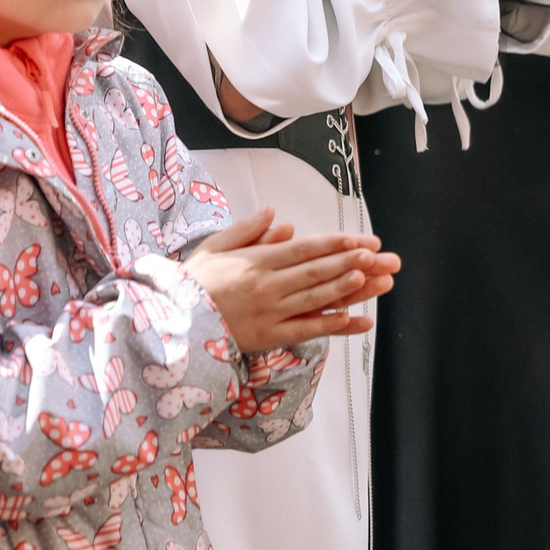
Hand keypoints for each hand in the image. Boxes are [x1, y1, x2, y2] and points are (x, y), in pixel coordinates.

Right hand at [185, 206, 394, 353]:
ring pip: (316, 299)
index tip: (358, 240)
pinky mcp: (268, 337)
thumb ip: (248, 229)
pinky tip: (354, 321)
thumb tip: (275, 213)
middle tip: (378, 257)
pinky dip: (332, 326)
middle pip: (316, 271)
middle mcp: (267, 286)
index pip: (304, 249)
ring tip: (371, 279)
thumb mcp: (215, 247)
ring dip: (346, 288)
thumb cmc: (192, 284)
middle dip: (350, 262)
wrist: (170, 324)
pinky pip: (306, 331)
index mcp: (256, 261)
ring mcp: (270, 313)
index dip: (334, 244)